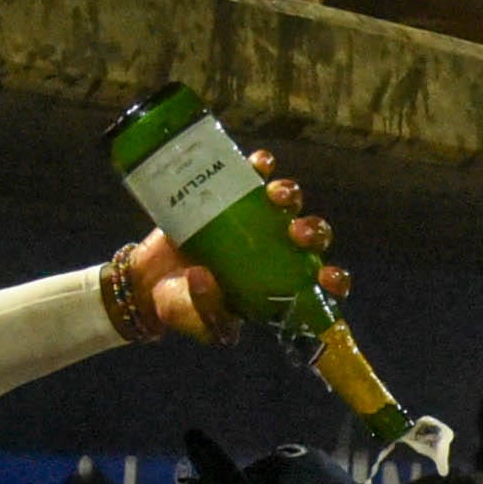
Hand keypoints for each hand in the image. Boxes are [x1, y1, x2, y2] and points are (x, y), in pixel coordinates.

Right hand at [120, 154, 341, 343]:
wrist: (148, 277)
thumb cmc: (180, 303)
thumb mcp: (194, 319)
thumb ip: (206, 311)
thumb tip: (204, 277)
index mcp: (280, 286)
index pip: (321, 284)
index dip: (335, 280)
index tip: (327, 277)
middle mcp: (277, 251)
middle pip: (313, 237)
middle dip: (314, 231)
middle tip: (296, 233)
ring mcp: (258, 221)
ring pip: (290, 203)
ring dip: (291, 195)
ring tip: (274, 196)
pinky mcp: (233, 195)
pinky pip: (255, 176)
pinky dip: (261, 166)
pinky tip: (259, 164)